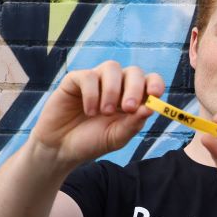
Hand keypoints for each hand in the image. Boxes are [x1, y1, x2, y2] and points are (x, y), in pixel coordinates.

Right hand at [31, 61, 164, 165]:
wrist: (61, 149)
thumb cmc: (91, 142)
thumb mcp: (117, 137)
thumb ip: (133, 124)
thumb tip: (150, 108)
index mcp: (131, 98)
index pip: (149, 81)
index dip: (155, 83)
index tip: (155, 94)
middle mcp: (116, 85)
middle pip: (133, 71)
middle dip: (134, 88)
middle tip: (128, 108)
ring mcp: (96, 80)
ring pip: (111, 67)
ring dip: (112, 90)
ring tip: (105, 112)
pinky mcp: (75, 80)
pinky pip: (88, 76)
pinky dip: (92, 94)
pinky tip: (89, 111)